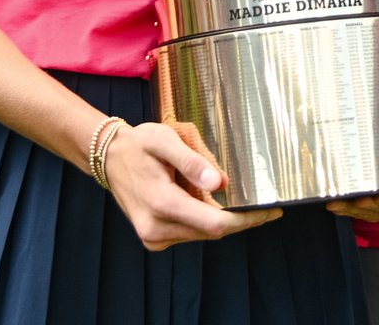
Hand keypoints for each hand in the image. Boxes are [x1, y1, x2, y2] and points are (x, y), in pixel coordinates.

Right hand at [107, 120, 281, 250]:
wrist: (109, 158)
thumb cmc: (138, 144)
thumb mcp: (164, 140)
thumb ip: (192, 161)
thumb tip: (221, 183)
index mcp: (162, 204)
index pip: (214, 224)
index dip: (245, 220)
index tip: (269, 212)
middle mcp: (157, 228)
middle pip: (212, 231)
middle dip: (240, 219)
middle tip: (265, 205)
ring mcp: (154, 237)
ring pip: (202, 233)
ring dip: (221, 218)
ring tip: (235, 196)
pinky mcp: (155, 238)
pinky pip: (190, 232)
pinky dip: (204, 218)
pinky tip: (210, 201)